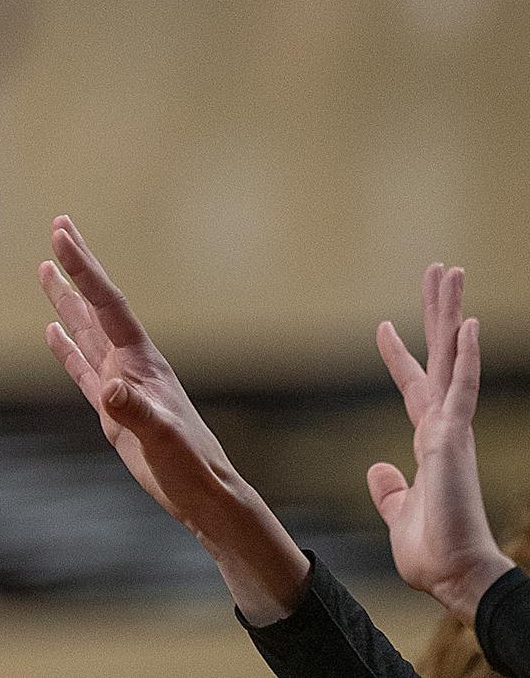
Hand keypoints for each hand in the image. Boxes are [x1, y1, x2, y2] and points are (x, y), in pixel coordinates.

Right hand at [40, 216, 308, 621]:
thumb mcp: (163, 440)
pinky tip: (51, 331)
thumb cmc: (190, 468)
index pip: (108, 305)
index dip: (84, 270)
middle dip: (79, 267)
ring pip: (86, 329)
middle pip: (98, 304)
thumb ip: (137, 412)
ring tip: (45, 268)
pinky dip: (65, 346)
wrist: (204, 495)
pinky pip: (81, 366)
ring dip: (66, 299)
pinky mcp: (112, 407)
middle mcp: (131, 363)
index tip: (61, 235)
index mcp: (142, 361)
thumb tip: (108, 388)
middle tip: (59, 225)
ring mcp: (121, 382)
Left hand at [369, 263, 513, 617]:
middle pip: (438, 356)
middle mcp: (442, 426)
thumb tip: (378, 469)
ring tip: (452, 273)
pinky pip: (461, 390)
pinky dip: (465, 358)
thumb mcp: (398, 512)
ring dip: (451, 314)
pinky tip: (468, 325)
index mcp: (427, 440)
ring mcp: (450, 429)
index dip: (398, 356)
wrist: (452, 575)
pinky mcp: (454, 440)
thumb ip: (389, 490)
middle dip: (436, 313)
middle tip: (439, 271)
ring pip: (451, 358)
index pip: (412, 386)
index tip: (383, 326)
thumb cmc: (431, 551)